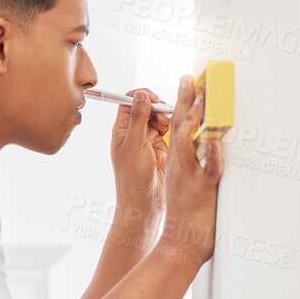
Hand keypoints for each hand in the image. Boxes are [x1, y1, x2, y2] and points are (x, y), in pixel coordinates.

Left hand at [108, 88, 170, 243]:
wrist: (144, 205)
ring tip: (170, 126)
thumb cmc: (132, 179)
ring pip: (158, 119)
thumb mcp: (133, 144)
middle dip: (157, 107)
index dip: (142, 96)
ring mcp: (148, 142)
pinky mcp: (162, 150)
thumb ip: (137, 118)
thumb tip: (140, 94)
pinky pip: (168, 132)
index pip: (129, 102)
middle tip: (164, 115)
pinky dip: (173, 129)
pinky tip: (178, 132)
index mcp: (121, 130)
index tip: (154, 99)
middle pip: (146, 108)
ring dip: (166, 118)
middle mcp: (134, 134)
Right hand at [157, 74, 224, 268]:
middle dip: (183, 99)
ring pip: (189, 141)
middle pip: (177, 126)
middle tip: (188, 78)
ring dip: (196, 118)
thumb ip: (193, 166)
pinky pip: (209, 169)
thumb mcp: (184, 186)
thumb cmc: (185, 220)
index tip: (187, 84)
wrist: (178, 246)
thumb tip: (208, 149)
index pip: (173, 127)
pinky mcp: (201, 190)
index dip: (180, 104)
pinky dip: (214, 154)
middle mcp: (180, 166)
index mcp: (176, 163)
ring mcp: (189, 177)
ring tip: (202, 97)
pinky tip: (218, 140)